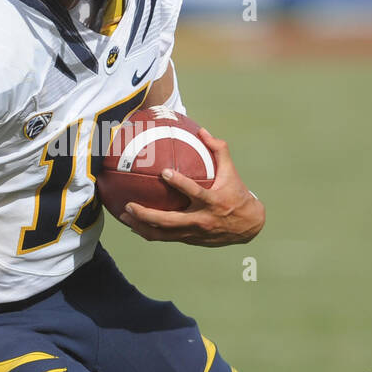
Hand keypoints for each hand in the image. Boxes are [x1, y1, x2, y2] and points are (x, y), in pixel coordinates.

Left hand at [119, 128, 264, 245]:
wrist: (248, 226)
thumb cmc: (237, 194)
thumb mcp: (232, 172)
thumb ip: (219, 150)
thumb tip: (202, 131)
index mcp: (213, 201)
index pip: (194, 192)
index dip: (179, 182)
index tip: (164, 172)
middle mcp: (201, 219)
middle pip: (170, 220)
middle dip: (146, 214)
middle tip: (129, 204)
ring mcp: (194, 233)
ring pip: (163, 234)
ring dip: (141, 226)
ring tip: (123, 216)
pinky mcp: (189, 240)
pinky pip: (164, 237)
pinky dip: (148, 232)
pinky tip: (134, 225)